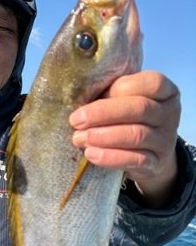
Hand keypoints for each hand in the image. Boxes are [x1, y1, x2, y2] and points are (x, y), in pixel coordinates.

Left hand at [69, 71, 180, 207]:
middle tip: (76, 121)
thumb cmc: (130, 119)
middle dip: (103, 114)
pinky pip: (135, 159)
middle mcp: (170, 113)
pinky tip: (91, 154)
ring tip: (79, 139)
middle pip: (140, 109)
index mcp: (165, 90)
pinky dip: (110, 157)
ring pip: (136, 135)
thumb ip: (111, 95)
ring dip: (103, 137)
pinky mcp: (157, 162)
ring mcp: (166, 139)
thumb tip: (80, 100)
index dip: (119, 89)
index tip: (91, 96)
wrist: (151, 155)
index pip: (150, 83)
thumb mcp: (125, 101)